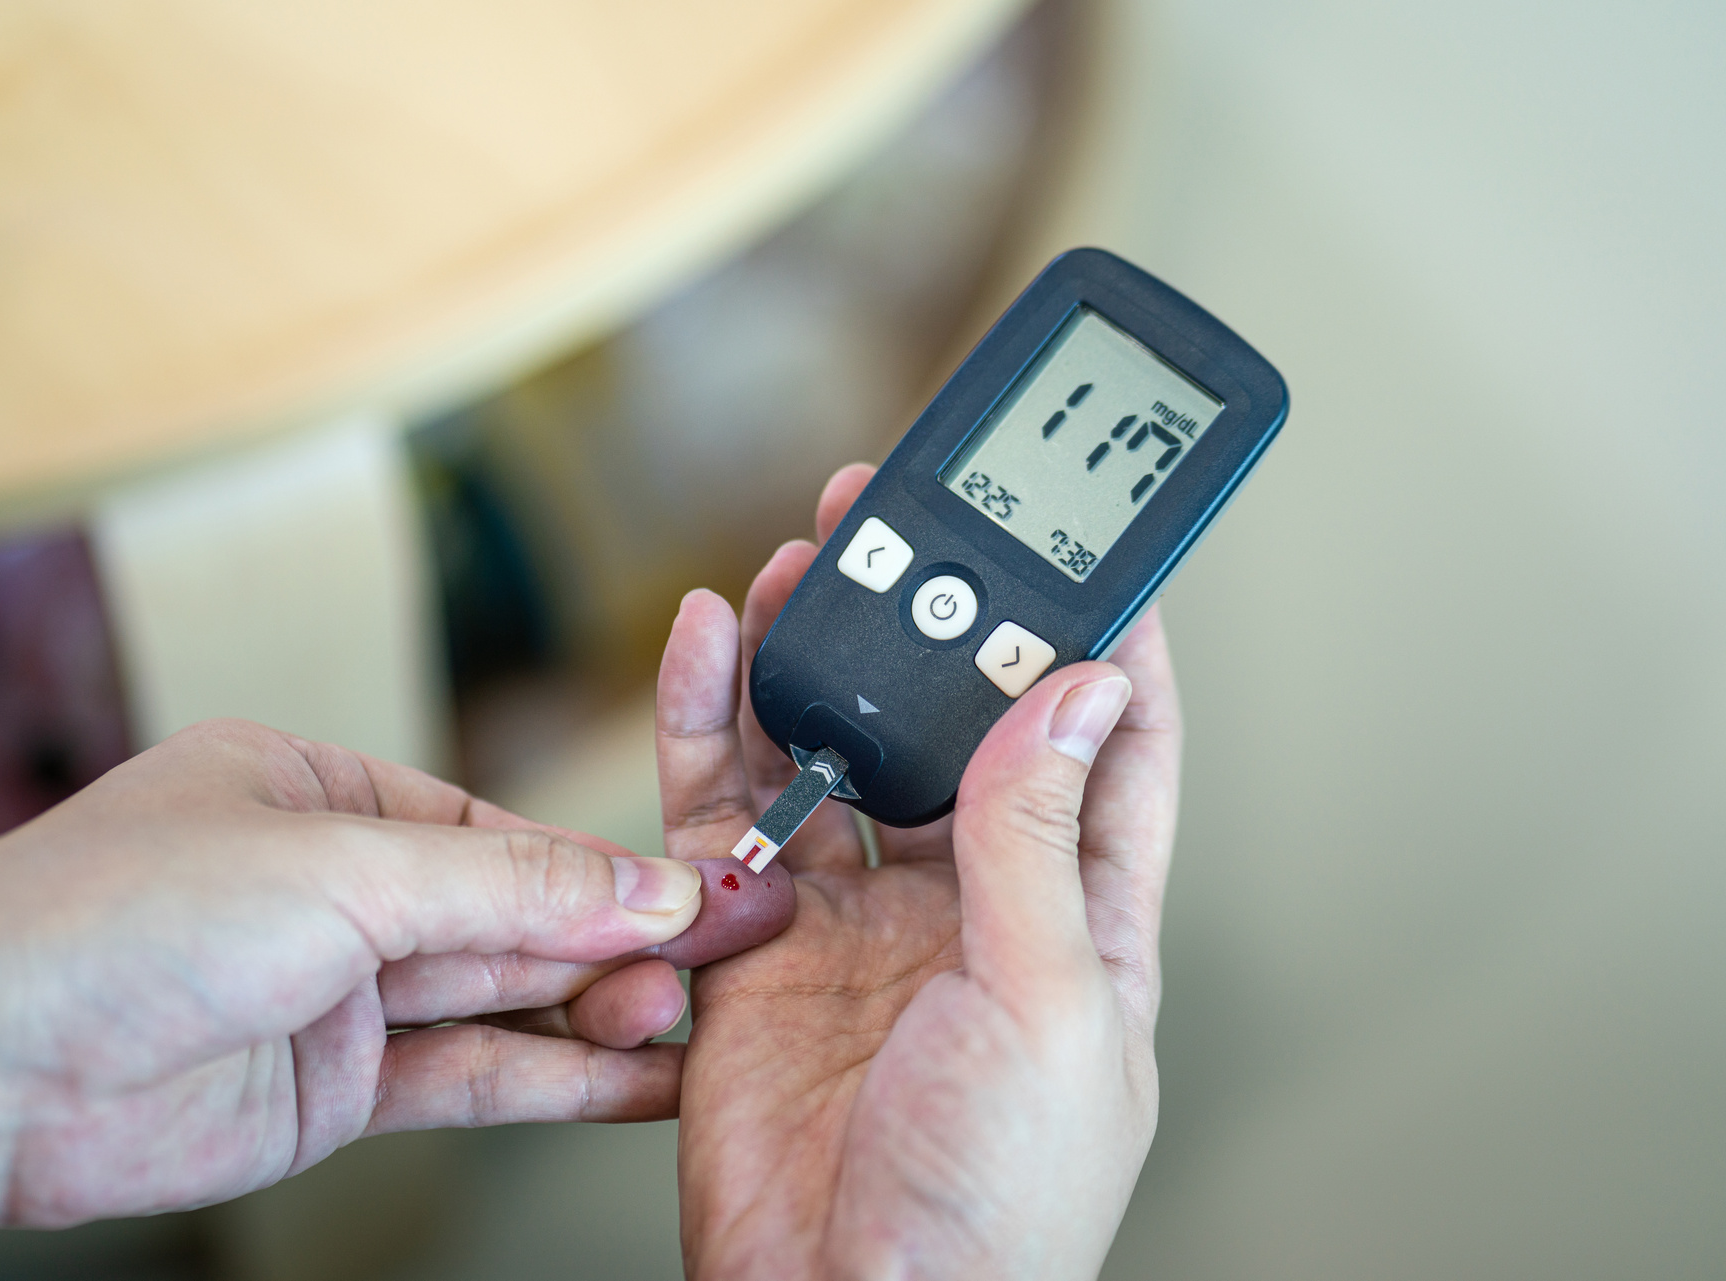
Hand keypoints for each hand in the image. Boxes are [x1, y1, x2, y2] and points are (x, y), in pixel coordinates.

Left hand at [0, 720, 789, 1256]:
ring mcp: (338, 993)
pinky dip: (551, 1082)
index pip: (501, 831)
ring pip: (500, 1000)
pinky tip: (632, 1081)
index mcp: (323, 791)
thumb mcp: (345, 869)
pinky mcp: (336, 1088)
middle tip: (726, 959)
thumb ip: (509, 890)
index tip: (703, 890)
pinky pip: (469, 1078)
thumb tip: (644, 890)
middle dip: (618, 942)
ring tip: (699, 1023)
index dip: (605, 869)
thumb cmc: (116, 917)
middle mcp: (336, 889)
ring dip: (599, 1014)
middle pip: (512, 916)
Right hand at [659, 464, 1181, 1278]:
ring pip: (835, 746)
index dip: (1109, 648)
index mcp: (1079, 921)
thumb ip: (1039, 842)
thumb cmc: (993, 1211)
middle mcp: (968, 905)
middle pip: (956, 726)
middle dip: (936, 622)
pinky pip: (727, 807)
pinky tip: (712, 646)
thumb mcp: (1049, 1004)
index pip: (1113, 752)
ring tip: (807, 561)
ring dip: (823, 652)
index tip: (1094, 553)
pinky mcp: (754, 941)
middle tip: (908, 522)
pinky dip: (710, 722)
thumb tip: (1072, 693)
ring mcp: (856, 920)